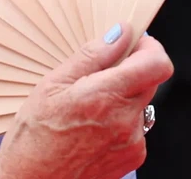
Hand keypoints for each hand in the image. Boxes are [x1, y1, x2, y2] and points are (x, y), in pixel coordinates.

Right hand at [0, 25, 173, 178]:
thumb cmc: (34, 138)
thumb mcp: (52, 85)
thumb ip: (92, 56)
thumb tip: (120, 33)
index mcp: (105, 96)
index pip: (156, 64)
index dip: (149, 47)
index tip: (133, 42)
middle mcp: (126, 121)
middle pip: (149, 81)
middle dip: (130, 70)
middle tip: (98, 74)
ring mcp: (133, 142)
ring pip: (141, 104)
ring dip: (122, 98)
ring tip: (87, 109)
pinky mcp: (133, 158)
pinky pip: (136, 128)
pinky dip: (120, 121)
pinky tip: (92, 129)